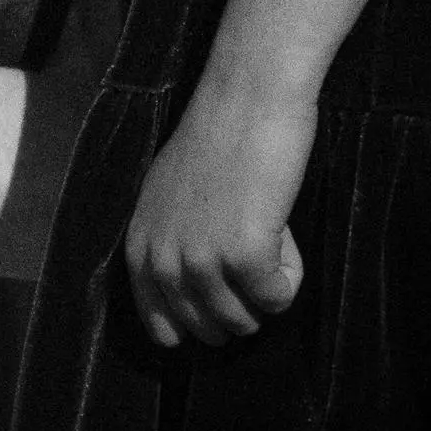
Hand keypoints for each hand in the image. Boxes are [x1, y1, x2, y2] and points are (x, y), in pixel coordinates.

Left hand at [124, 67, 313, 346]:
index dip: (193, 326)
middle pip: (208, 329)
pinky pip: (277, 299)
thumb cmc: (216, 141)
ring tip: (270, 241)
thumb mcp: (168, 196)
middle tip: (256, 261)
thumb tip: (193, 290)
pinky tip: (285, 238)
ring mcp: (202, 260)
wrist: (245, 101)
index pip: (159, 322)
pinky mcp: (244, 255)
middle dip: (240, 308)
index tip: (219, 316)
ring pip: (244, 321)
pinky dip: (290, 279)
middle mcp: (164, 260)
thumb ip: (171, 242)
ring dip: (267, 292)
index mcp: (140, 247)